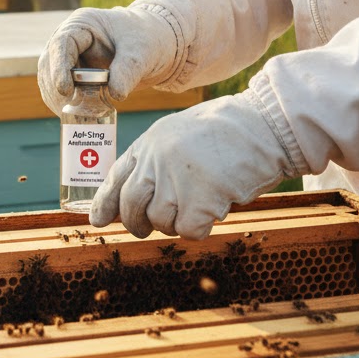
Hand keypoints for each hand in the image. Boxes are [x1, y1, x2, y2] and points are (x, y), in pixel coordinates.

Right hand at [37, 6, 179, 114]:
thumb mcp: (141, 51)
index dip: (58, 67)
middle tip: (68, 109)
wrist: (154, 47)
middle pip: (49, 62)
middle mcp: (70, 40)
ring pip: (49, 79)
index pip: (61, 43)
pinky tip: (75, 116)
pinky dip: (64, 105)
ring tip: (72, 116)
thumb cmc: (146, 40)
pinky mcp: (73, 75)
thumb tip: (115, 94)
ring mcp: (69, 58)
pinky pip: (59, 91)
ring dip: (57, 98)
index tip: (65, 91)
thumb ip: (128, 69)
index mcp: (82, 25)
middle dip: (55, 87)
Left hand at [90, 91, 299, 238]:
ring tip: (200, 202)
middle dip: (136, 223)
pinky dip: (201, 227)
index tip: (97, 221)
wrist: (261, 126)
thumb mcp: (179, 135)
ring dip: (177, 222)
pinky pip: (188, 231)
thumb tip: (138, 199)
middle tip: (146, 229)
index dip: (105, 202)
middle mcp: (155, 160)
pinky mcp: (197, 200)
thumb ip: (157, 160)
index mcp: (149, 142)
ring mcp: (174, 180)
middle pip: (131, 205)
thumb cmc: (227, 131)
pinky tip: (215, 208)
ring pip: (160, 222)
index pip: (116, 176)